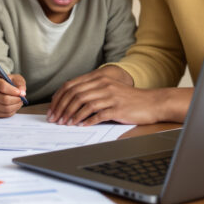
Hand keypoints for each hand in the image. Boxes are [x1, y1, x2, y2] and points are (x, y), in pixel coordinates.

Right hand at [0, 74, 26, 117]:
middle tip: (21, 98)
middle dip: (16, 100)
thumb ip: (20, 83)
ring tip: (19, 102)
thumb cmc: (8, 84)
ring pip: (5, 108)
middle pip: (4, 99)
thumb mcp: (15, 79)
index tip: (19, 92)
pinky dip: (13, 111)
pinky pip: (5, 114)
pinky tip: (14, 105)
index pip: (2, 86)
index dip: (12, 90)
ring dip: (16, 106)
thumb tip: (22, 93)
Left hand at [48, 66, 191, 125]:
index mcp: (98, 78)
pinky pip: (98, 114)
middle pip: (75, 95)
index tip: (52, 109)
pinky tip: (81, 125)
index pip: (71, 85)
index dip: (59, 98)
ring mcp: (110, 96)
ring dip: (72, 115)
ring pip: (84, 104)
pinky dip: (87, 121)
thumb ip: (91, 91)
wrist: (151, 103)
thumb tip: (69, 101)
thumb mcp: (108, 89)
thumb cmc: (128, 99)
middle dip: (62, 108)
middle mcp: (103, 84)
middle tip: (55, 119)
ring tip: (65, 124)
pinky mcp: (117, 108)